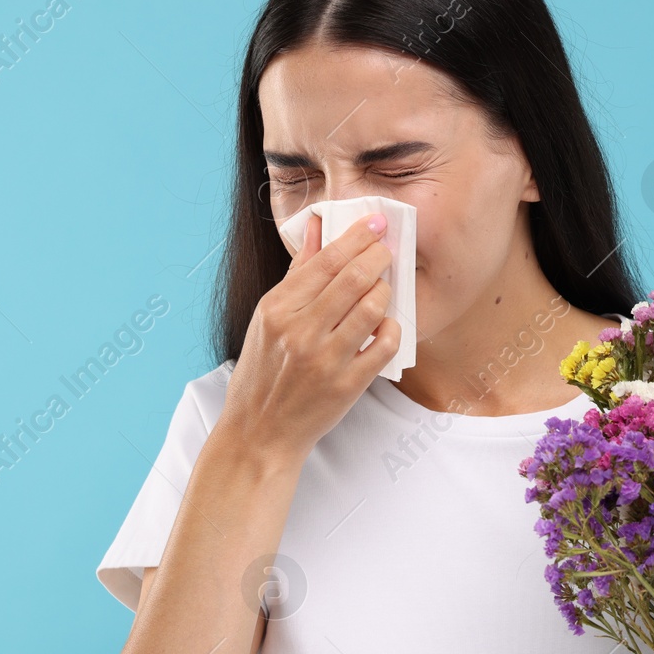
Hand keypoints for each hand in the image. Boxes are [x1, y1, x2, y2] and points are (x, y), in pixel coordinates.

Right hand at [222, 212, 400, 462]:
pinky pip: (385, 345)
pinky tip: (386, 327)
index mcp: (277, 309)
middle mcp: (300, 332)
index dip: (357, 236)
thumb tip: (316, 226)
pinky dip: (393, 330)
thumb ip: (298, 272)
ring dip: (385, 292)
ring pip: (373, 308)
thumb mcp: (269, 318)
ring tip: (383, 290)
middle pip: (354, 278)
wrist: (260, 431)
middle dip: (379, 256)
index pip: (326, 260)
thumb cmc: (264, 371)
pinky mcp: (347, 386)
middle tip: (387, 250)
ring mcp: (324, 360)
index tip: (376, 222)